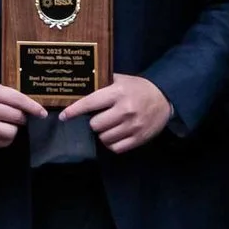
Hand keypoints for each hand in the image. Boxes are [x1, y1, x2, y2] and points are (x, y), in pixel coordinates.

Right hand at [0, 81, 45, 148]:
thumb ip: (12, 96)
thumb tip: (36, 109)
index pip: (16, 100)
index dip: (32, 107)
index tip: (42, 113)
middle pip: (16, 116)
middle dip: (21, 117)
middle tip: (18, 116)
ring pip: (11, 132)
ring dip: (14, 129)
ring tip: (8, 124)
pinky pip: (4, 142)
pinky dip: (6, 137)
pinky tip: (0, 131)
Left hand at [58, 72, 174, 152]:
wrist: (165, 98)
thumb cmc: (138, 88)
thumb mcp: (120, 79)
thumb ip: (102, 83)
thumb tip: (79, 85)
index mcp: (117, 93)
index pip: (90, 103)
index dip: (74, 110)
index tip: (64, 116)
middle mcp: (124, 110)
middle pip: (95, 125)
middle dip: (94, 121)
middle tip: (100, 117)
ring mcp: (132, 126)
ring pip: (104, 138)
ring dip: (102, 133)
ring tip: (108, 126)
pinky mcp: (139, 138)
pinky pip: (116, 148)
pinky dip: (112, 143)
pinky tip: (114, 135)